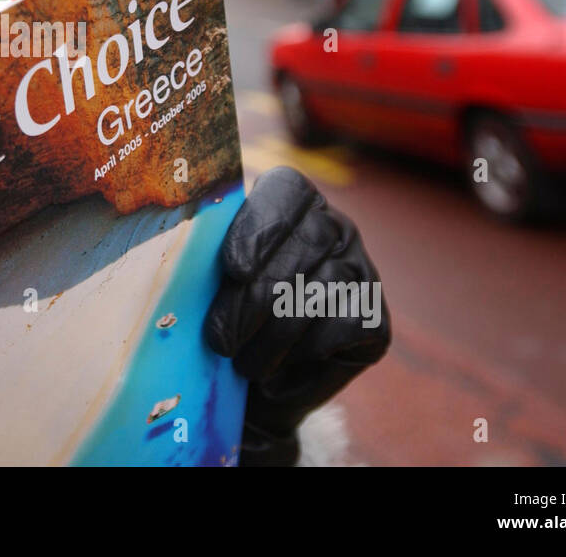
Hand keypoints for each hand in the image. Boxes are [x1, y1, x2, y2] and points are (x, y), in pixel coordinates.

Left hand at [204, 167, 390, 464]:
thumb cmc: (228, 315)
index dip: (259, 228)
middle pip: (303, 246)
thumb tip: (190, 265)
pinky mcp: (376, 318)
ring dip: (272, 337)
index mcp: (292, 201)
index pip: (285, 191)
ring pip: (319, 292)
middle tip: (220, 340)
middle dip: (253, 299)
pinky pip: (343, 326)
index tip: (233, 269)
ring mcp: (361, 269)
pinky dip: (303, 352)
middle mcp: (335, 227)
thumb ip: (208, 260)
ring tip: (242, 362)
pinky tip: (279, 367)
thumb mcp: (211, 281)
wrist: (258, 374)